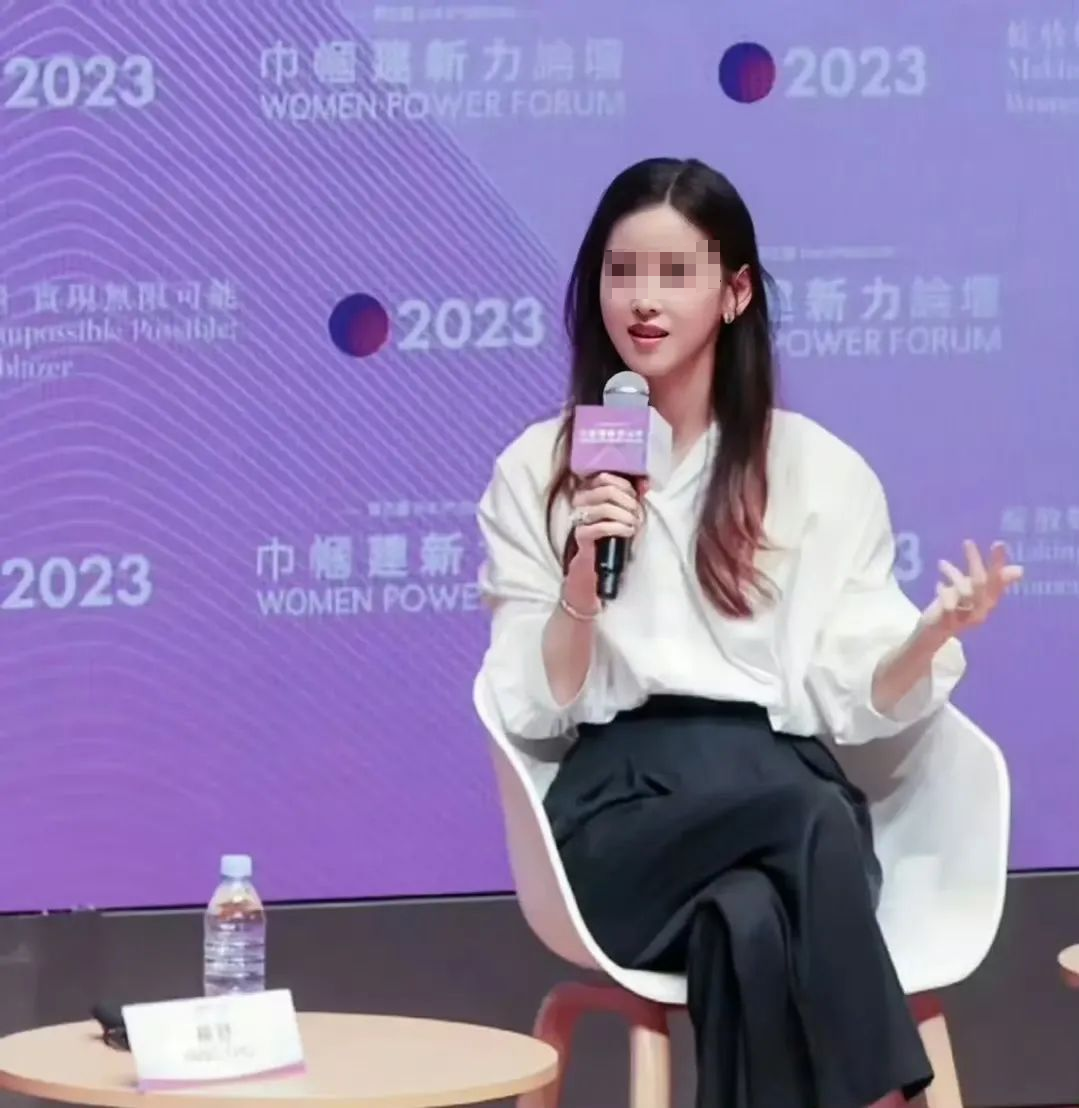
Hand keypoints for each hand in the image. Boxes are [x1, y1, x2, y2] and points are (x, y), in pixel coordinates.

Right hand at [563, 473, 646, 603]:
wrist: (599, 560)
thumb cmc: (613, 532)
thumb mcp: (625, 510)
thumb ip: (632, 495)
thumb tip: (646, 483)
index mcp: (588, 489)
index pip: (604, 477)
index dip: (625, 485)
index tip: (636, 497)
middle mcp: (580, 500)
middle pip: (606, 490)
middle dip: (628, 502)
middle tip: (637, 514)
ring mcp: (579, 517)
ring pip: (605, 507)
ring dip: (626, 515)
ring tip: (634, 524)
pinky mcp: (581, 534)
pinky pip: (601, 526)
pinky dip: (619, 528)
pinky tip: (628, 531)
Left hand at [921, 539, 1022, 636]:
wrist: (933, 634)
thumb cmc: (955, 610)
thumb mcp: (973, 592)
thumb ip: (991, 581)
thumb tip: (1020, 570)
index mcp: (988, 602)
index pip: (998, 580)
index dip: (998, 562)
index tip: (999, 542)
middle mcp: (981, 611)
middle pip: (982, 582)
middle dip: (975, 561)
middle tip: (968, 541)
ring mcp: (965, 618)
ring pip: (965, 591)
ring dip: (954, 574)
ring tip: (942, 563)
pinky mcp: (948, 622)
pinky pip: (948, 605)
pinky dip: (942, 590)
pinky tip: (938, 583)